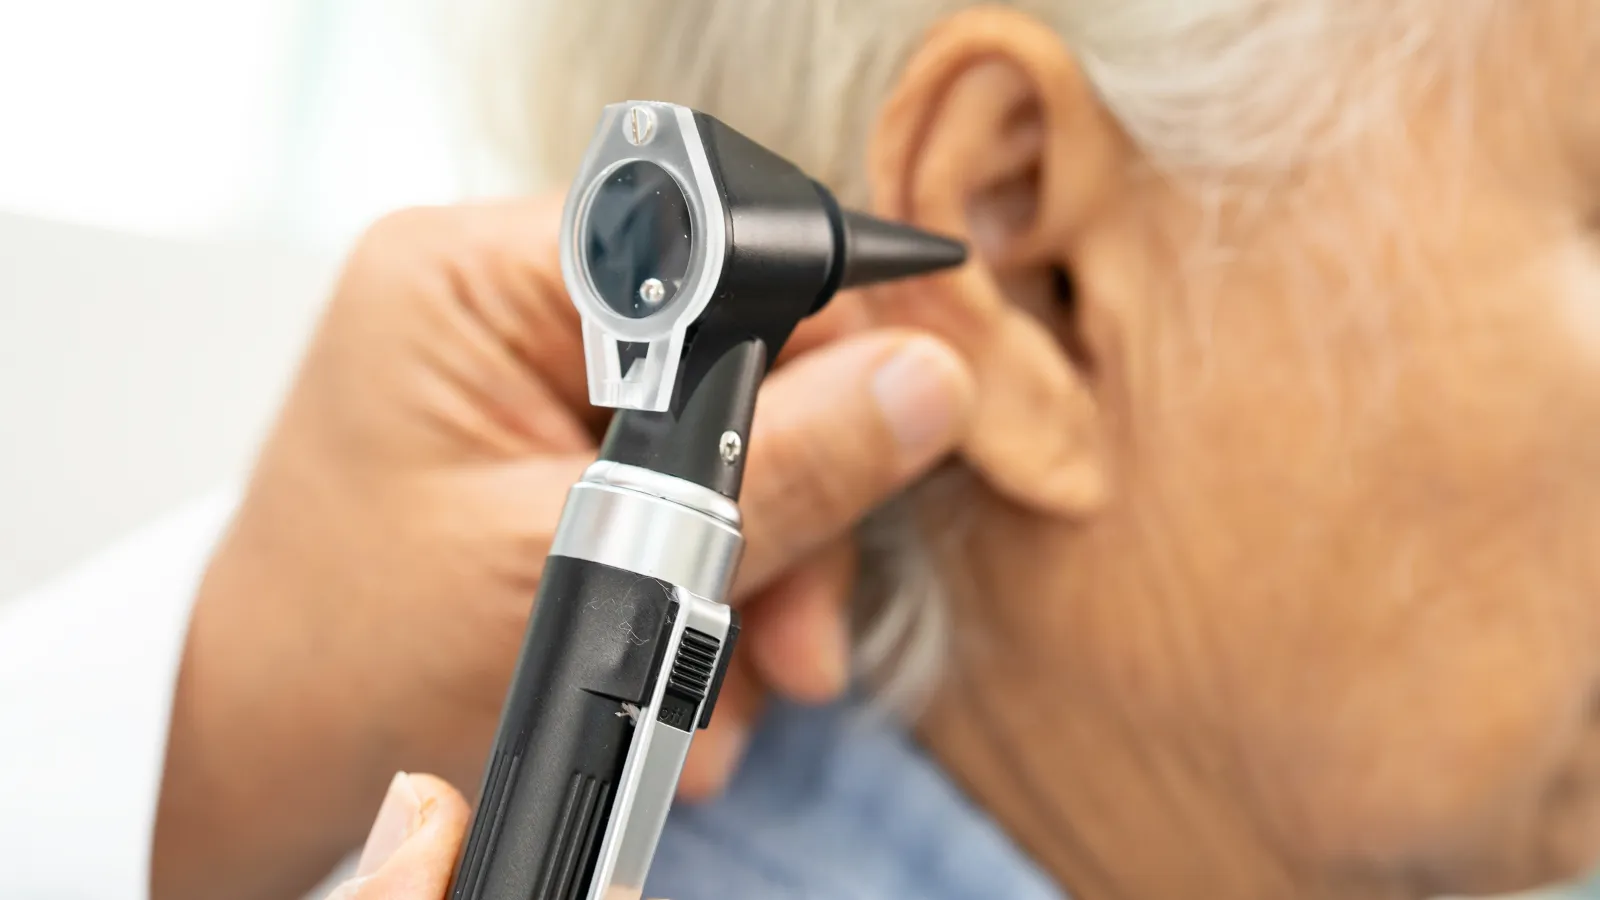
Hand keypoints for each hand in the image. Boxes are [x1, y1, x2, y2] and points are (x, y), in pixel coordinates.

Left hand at [152, 198, 975, 899]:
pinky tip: (692, 679)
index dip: (817, 344)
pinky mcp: (544, 454)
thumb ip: (774, 472)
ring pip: (721, 444)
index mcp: (473, 281)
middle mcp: (500, 309)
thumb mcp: (579, 570)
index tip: (870, 445)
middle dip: (784, 509)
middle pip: (732, 360)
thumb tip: (922, 385)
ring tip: (727, 701)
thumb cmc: (352, 666)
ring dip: (753, 576)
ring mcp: (524, 385)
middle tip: (791, 634)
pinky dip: (702, 590)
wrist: (264, 762)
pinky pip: (675, 494)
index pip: (710, 255)